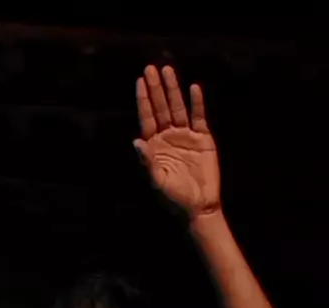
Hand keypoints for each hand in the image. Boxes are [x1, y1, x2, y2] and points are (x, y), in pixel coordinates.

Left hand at [134, 66, 220, 218]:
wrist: (199, 207)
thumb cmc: (174, 199)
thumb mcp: (157, 181)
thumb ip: (147, 161)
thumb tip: (136, 141)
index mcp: (154, 146)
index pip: (147, 118)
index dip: (144, 100)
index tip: (140, 82)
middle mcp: (168, 137)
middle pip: (161, 108)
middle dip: (156, 89)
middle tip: (151, 69)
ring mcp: (185, 136)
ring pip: (178, 108)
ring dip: (173, 90)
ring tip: (168, 71)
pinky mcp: (203, 139)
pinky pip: (199, 117)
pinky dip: (196, 103)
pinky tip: (193, 89)